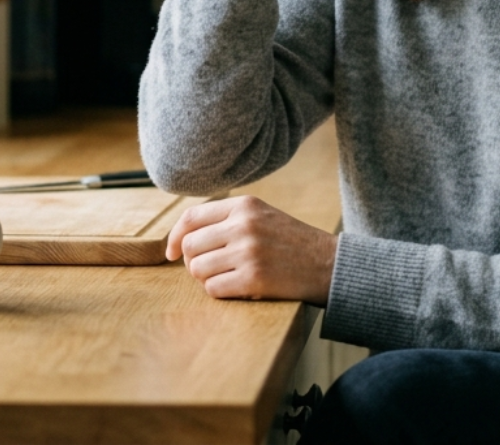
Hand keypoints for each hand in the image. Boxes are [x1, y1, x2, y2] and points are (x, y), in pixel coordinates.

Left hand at [165, 195, 336, 305]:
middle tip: (213, 269)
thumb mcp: (262, 216)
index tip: (171, 253)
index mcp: (245, 205)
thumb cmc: (291, 243)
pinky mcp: (253, 278)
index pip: (191, 217)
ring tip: (230, 277)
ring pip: (198, 269)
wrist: (328, 264)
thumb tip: (182, 238)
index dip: (174, 238)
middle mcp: (244, 225)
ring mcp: (248, 251)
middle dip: (194, 262)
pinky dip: (220, 293)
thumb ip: (227, 219)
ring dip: (208, 279)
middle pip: (190, 247)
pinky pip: (213, 289)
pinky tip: (239, 289)